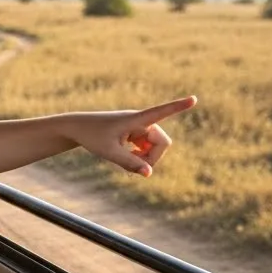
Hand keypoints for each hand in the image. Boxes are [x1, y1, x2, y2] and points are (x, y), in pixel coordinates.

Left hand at [65, 95, 196, 176]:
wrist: (77, 128)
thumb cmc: (91, 136)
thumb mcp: (109, 152)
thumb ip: (129, 163)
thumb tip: (149, 174)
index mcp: (136, 119)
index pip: (161, 112)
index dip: (178, 107)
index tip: (194, 98)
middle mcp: (141, 121)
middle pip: (162, 143)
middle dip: (153, 158)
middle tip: (135, 169)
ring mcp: (139, 127)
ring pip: (155, 148)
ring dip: (145, 158)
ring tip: (124, 159)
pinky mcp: (135, 133)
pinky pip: (147, 149)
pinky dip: (140, 157)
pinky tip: (126, 157)